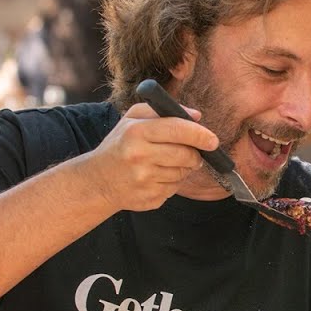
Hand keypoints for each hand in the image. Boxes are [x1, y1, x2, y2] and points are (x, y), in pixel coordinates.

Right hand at [90, 101, 219, 211]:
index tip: (213, 140)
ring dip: (182, 168)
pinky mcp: (149, 198)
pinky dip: (172, 182)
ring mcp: (144, 180)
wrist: (98, 181)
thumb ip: (163, 112)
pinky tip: (156, 177)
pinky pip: (175, 189)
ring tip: (165, 163)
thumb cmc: (119, 145)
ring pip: (183, 173)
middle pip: (186, 155)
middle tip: (192, 152)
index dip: (200, 135)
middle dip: (195, 154)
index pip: (177, 130)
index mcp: (136, 132)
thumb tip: (196, 116)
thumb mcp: (132, 120)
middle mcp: (139, 156)